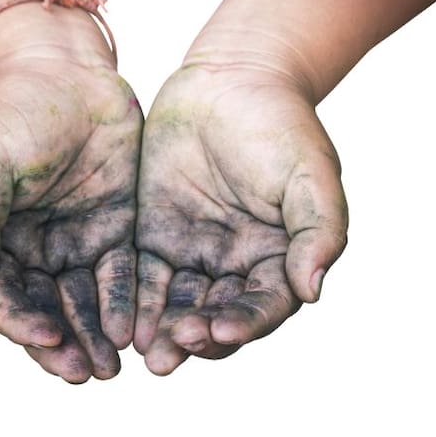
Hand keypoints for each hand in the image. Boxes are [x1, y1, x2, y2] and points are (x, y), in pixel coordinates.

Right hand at [0, 53, 141, 382]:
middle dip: (63, 342)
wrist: (67, 70)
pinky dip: (124, 303)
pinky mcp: (114, 228)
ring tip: (111, 365)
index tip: (48, 338)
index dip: (19, 321)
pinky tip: (134, 327)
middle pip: (43, 307)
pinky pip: (119, 274)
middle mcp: (31, 246)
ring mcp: (73, 240)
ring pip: (83, 301)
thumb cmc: (15, 108)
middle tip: (85, 372)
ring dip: (95, 334)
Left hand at [134, 66, 347, 374]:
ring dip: (158, 329)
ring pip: (175, 303)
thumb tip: (312, 291)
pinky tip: (117, 319)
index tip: (218, 334)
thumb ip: (317, 231)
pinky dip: (130, 299)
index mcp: (276, 257)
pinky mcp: (153, 234)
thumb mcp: (310, 174)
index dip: (243, 324)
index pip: (262, 306)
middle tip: (167, 357)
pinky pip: (140, 274)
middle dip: (193, 338)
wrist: (230, 79)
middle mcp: (234, 263)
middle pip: (215, 314)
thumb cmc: (279, 124)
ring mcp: (192, 251)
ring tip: (141, 351)